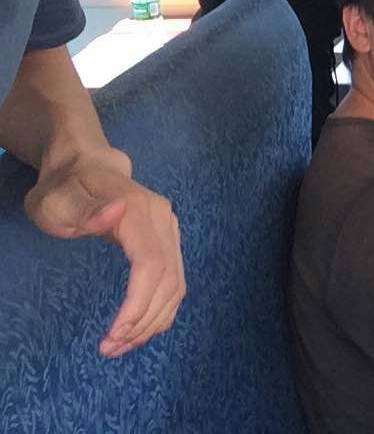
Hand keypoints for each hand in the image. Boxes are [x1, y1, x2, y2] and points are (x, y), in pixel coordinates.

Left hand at [25, 147, 183, 357]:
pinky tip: (142, 327)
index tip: (115, 333)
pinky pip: (175, 279)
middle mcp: (163, 219)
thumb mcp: (57, 200)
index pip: (151, 262)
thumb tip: (118, 213)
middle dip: (143, 319)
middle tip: (111, 348)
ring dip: (154, 320)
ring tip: (122, 345)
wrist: (85, 165)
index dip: (138, 301)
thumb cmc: (65, 188)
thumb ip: (85, 210)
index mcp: (138, 210)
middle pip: (168, 278)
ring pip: (176, 282)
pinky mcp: (168, 239)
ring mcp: (169, 229)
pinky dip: (163, 309)